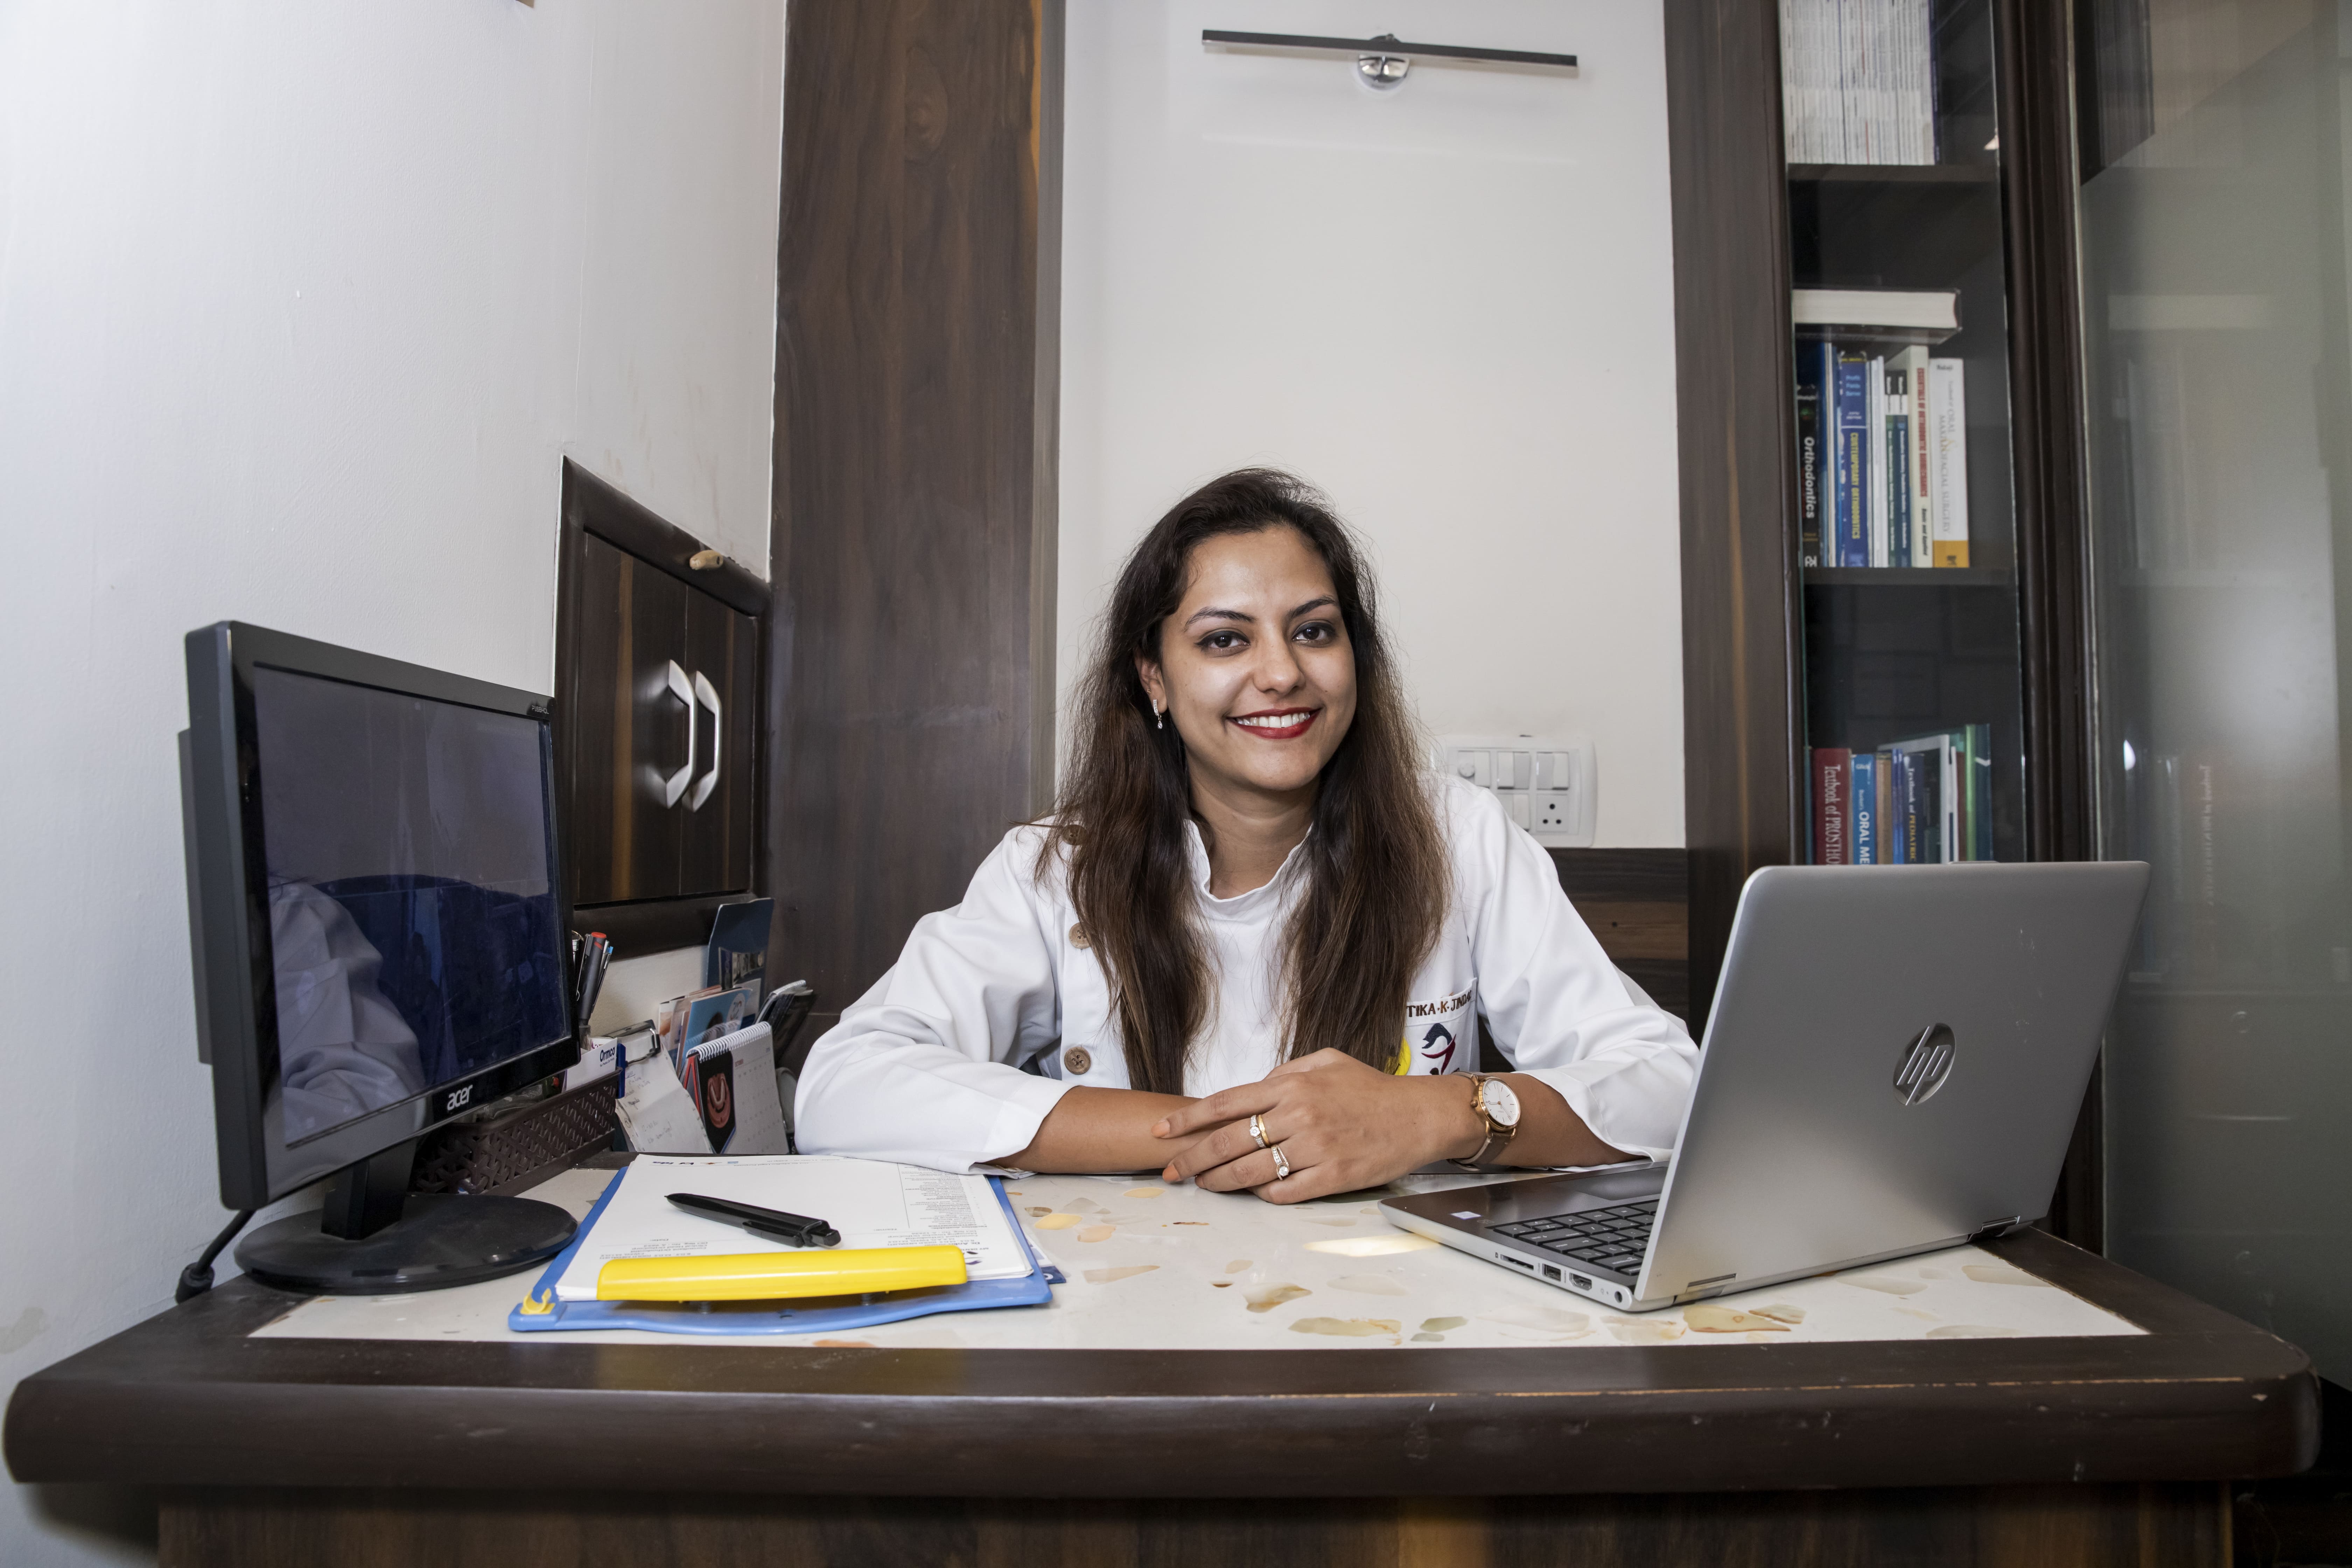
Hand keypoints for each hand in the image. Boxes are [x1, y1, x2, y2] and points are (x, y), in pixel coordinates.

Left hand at [1148, 1049, 1483, 1202]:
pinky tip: (1251, 1193)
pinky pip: (1284, 1192)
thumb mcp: (1327, 1062)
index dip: (1188, 1120)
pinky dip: (1262, 1194)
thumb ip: (1286, 1073)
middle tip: (1171, 1170)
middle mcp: (1299, 1116)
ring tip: (1202, 1184)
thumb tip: (1254, 1088)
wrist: (1419, 1116)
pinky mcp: (1332, 1178)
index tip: (1162, 1131)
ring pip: (1251, 1172)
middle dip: (1192, 1158)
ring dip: (1220, 1181)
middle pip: (1229, 1141)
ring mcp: (1315, 1149)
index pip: (1225, 1103)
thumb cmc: (1372, 1090)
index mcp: (1293, 1086)